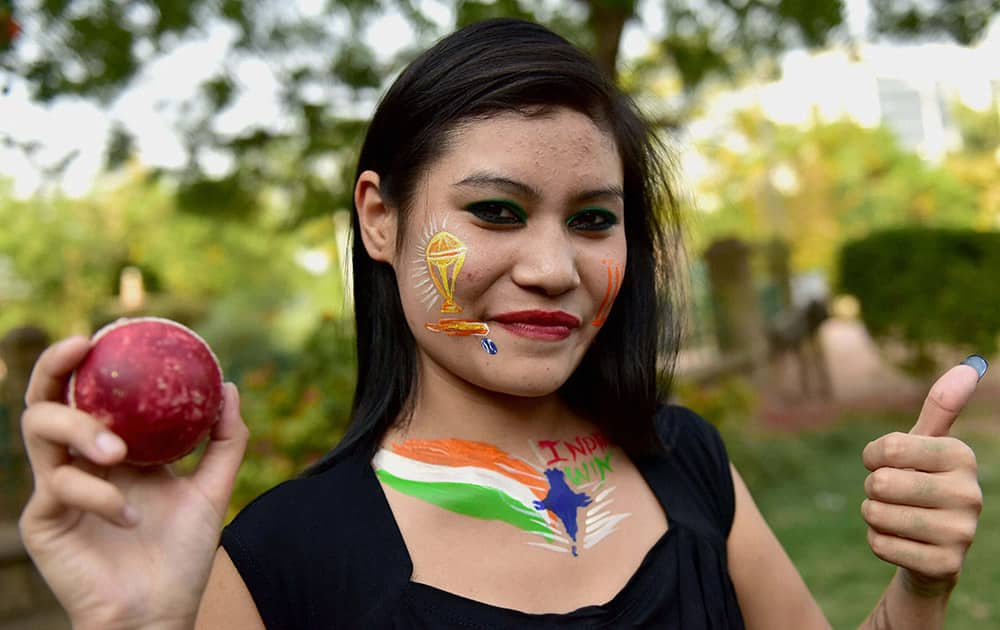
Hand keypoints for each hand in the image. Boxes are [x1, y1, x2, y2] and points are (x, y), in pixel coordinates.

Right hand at [18, 336, 248, 629]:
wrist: (160, 611)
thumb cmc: (181, 555)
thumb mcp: (212, 490)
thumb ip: (224, 441)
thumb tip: (229, 386)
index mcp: (113, 449)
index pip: (89, 394)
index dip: (87, 359)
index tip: (107, 331)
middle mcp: (79, 461)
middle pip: (46, 400)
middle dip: (53, 368)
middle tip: (79, 349)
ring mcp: (56, 488)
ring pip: (39, 432)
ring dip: (80, 430)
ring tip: (119, 453)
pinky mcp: (42, 520)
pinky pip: (60, 487)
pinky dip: (99, 494)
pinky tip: (130, 517)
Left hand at [861, 358, 984, 594]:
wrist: (932, 546)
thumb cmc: (921, 482)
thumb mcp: (927, 444)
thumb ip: (941, 406)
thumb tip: (969, 366)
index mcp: (962, 456)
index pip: (887, 449)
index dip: (873, 457)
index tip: (889, 463)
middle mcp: (970, 494)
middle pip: (881, 484)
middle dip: (873, 489)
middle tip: (895, 495)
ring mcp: (962, 533)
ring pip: (876, 515)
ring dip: (874, 516)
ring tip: (898, 517)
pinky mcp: (945, 566)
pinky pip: (879, 545)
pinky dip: (878, 542)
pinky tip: (902, 542)